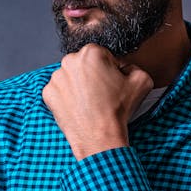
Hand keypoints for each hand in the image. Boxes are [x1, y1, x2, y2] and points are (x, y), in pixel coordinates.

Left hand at [42, 44, 152, 159]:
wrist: (99, 137)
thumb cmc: (118, 110)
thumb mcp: (142, 80)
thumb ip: (133, 66)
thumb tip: (125, 67)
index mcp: (91, 52)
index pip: (103, 55)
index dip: (110, 70)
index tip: (112, 84)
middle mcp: (69, 60)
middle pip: (84, 65)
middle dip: (93, 76)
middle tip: (102, 94)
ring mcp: (56, 78)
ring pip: (71, 77)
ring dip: (79, 86)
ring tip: (90, 103)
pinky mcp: (48, 94)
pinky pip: (60, 91)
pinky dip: (68, 98)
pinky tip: (79, 107)